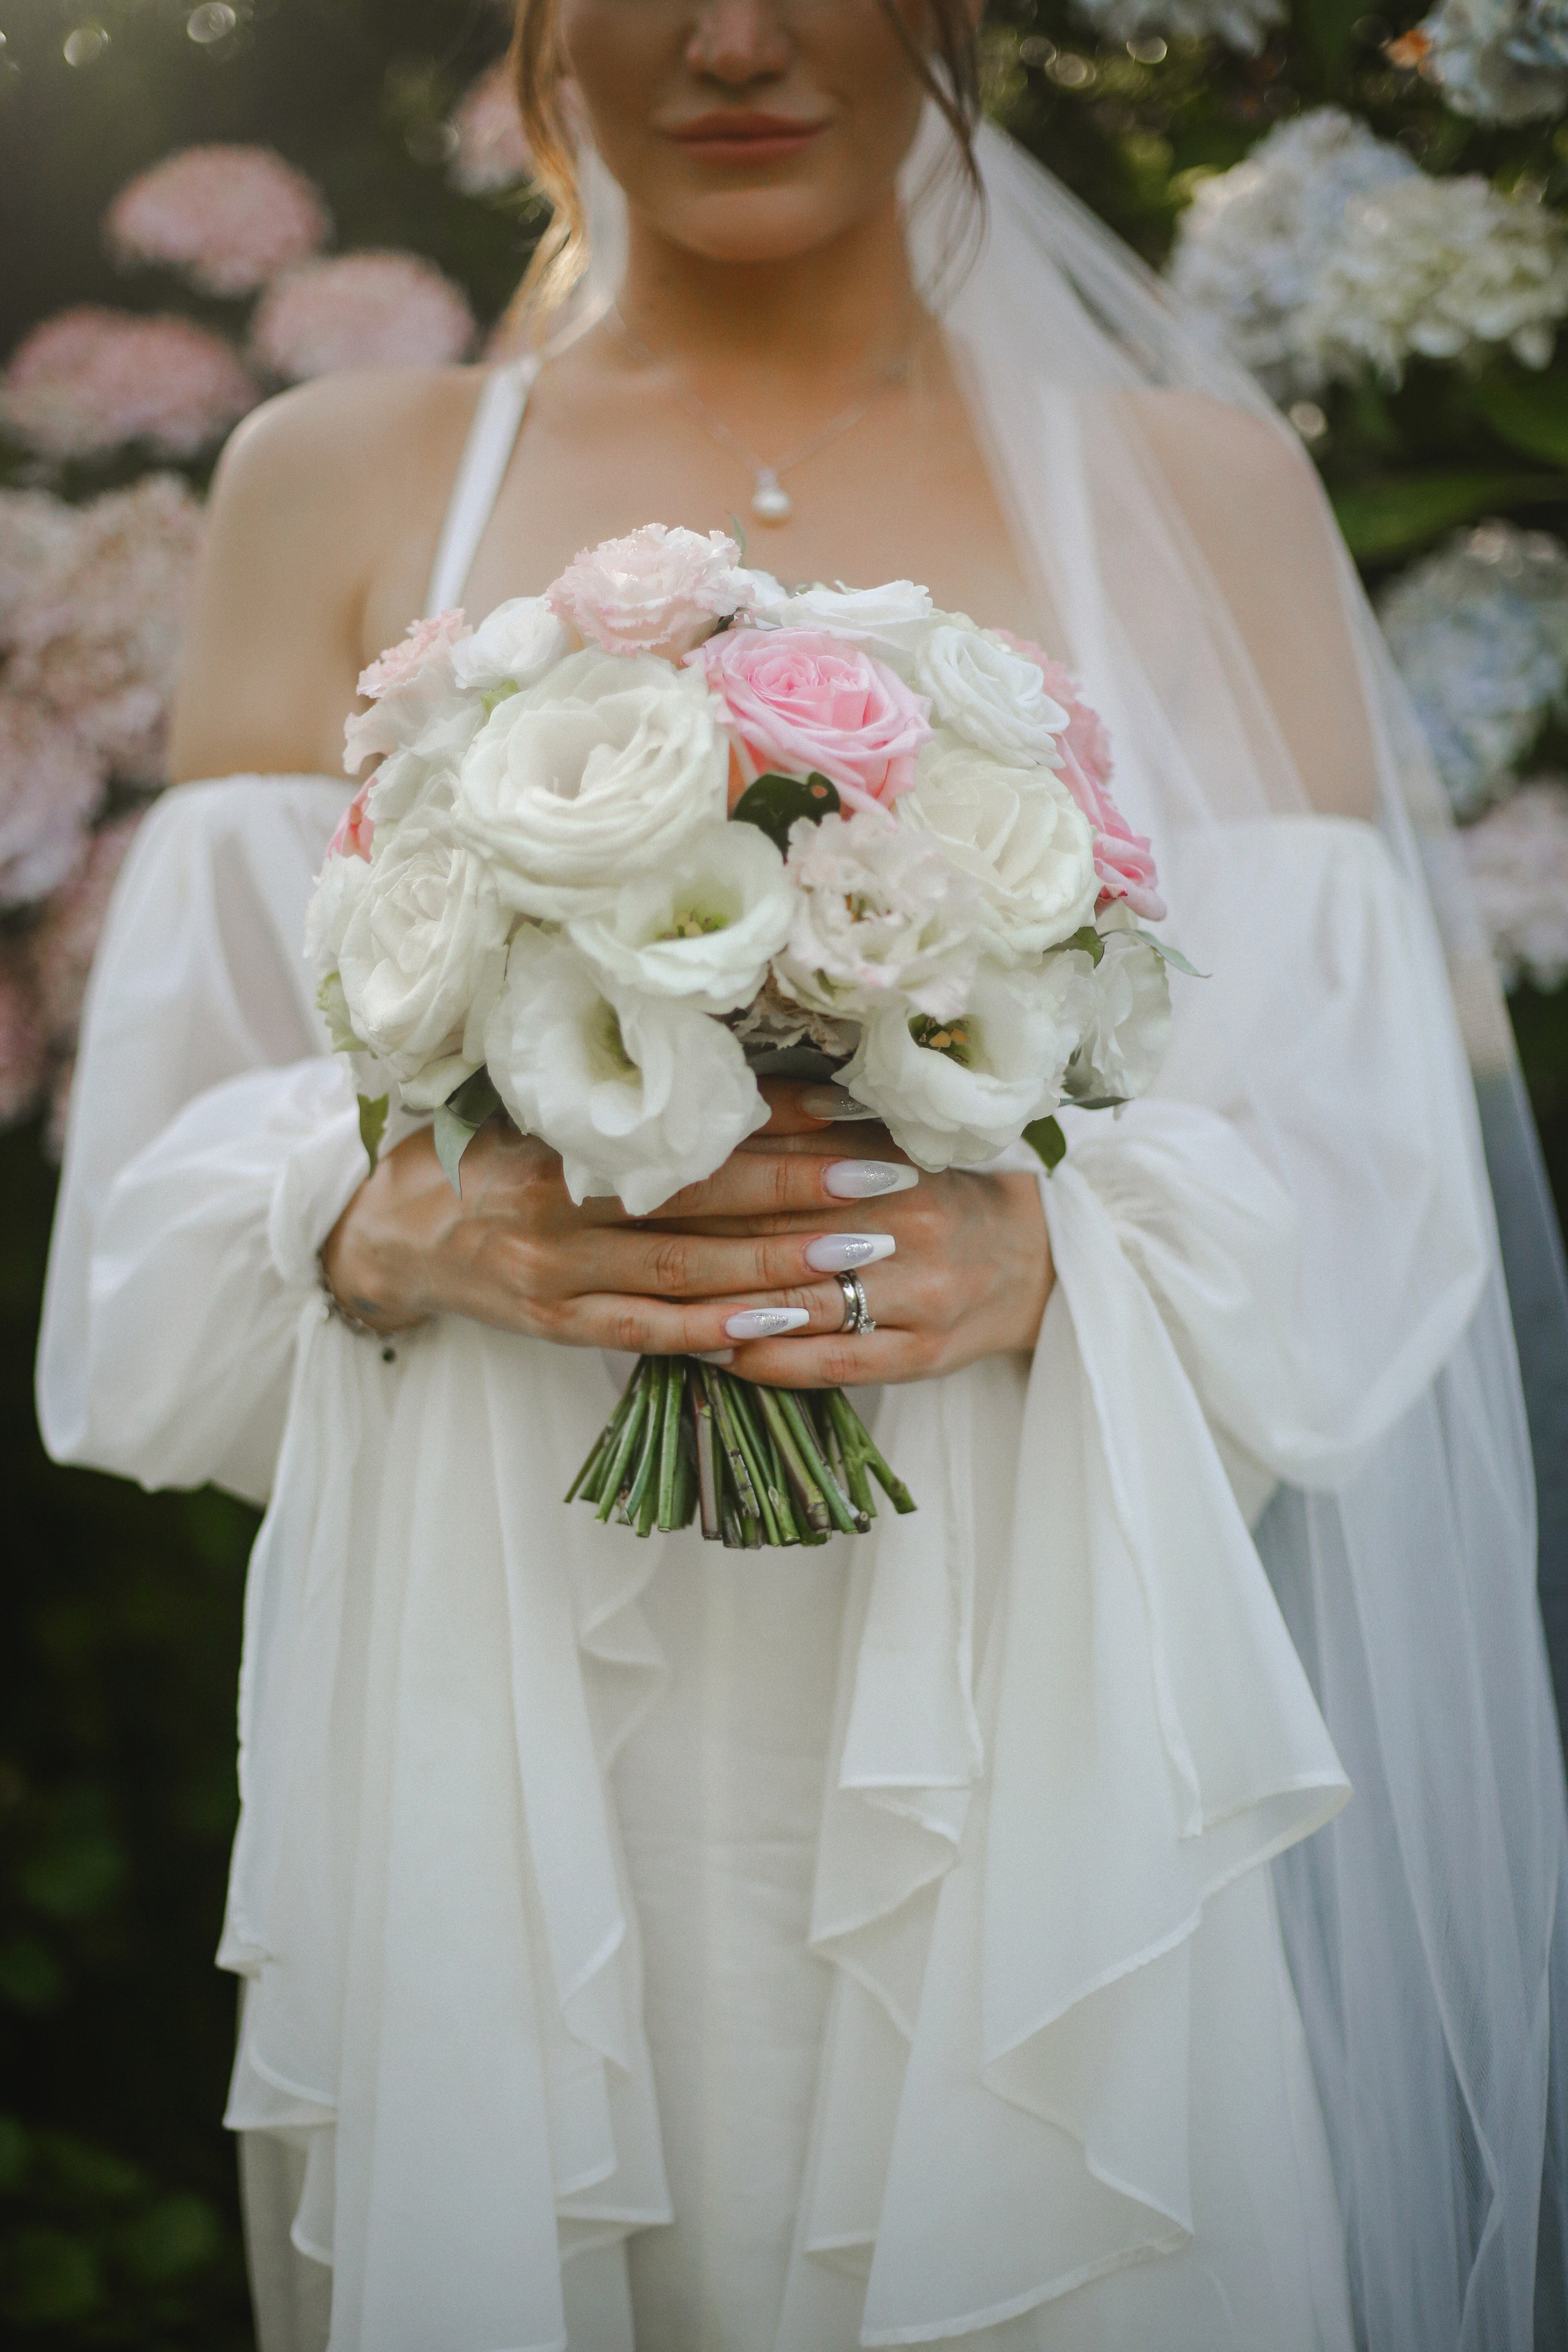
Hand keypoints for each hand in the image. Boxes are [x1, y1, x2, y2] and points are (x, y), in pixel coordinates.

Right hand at [319, 1083, 1051, 1382]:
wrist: (393, 1230)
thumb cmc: (483, 1152)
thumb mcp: (540, 1105)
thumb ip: (623, 1098)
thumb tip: (739, 1070)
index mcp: (559, 1136)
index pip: (686, 1127)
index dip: (775, 1118)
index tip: (853, 1107)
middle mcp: (556, 1206)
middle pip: (700, 1198)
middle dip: (803, 1188)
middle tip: (886, 1179)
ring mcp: (555, 1275)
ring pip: (685, 1270)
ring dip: (780, 1262)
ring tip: (863, 1252)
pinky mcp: (555, 1326)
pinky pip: (647, 1331)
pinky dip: (716, 1327)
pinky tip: (782, 1323)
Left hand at [663, 1089, 1052, 1387]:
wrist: (1030, 1262)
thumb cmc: (937, 1198)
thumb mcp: (890, 1148)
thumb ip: (816, 1132)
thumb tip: (724, 1110)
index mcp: (895, 1167)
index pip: (784, 1172)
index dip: (710, 1179)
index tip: (642, 1180)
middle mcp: (909, 1230)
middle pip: (783, 1236)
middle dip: (700, 1240)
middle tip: (625, 1243)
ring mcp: (918, 1298)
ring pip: (801, 1304)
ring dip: (721, 1308)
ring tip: (651, 1305)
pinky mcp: (920, 1355)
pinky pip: (831, 1363)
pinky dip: (769, 1360)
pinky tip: (715, 1355)